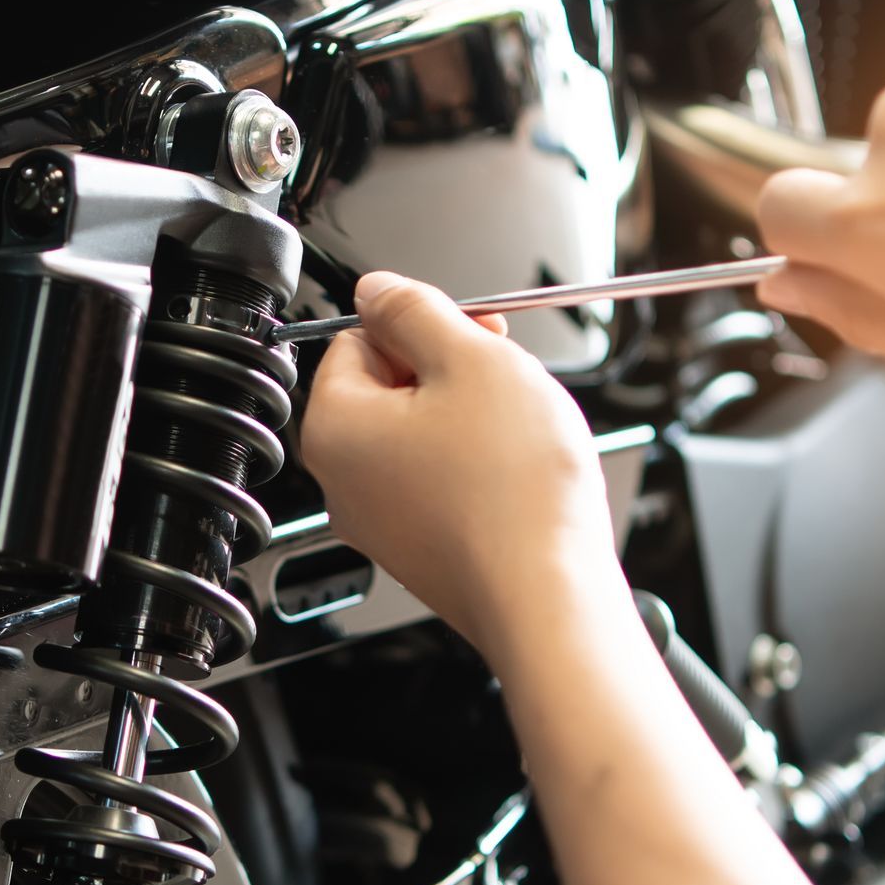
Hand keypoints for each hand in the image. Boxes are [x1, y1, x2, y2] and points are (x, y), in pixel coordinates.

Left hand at [301, 273, 620, 661]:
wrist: (550, 595)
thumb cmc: (512, 490)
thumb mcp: (471, 359)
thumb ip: (415, 310)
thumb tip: (377, 289)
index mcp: (334, 427)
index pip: (355, 338)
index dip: (419, 323)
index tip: (465, 328)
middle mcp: (343, 483)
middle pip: (386, 389)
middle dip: (447, 368)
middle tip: (501, 371)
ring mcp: (382, 524)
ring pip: (419, 437)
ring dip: (468, 416)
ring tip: (516, 427)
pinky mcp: (422, 551)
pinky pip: (441, 483)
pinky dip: (477, 467)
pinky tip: (516, 472)